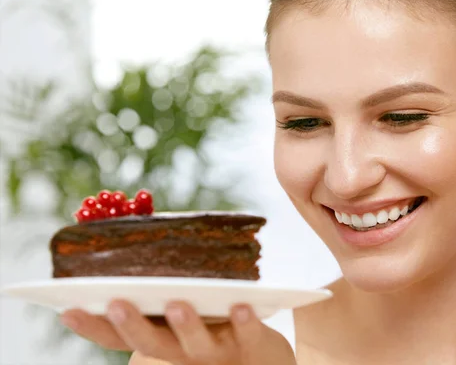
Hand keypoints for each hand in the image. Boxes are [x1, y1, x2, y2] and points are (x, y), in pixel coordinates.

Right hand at [60, 300, 295, 364]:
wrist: (261, 357)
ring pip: (195, 344)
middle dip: (132, 324)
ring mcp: (215, 350)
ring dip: (184, 325)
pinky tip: (241, 306)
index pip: (118, 338)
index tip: (66, 309)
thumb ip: (161, 280)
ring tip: (176, 304)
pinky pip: (246, 335)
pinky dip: (243, 322)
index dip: (92, 327)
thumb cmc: (212, 323)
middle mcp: (181, 350)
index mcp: (160, 337)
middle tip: (117, 304)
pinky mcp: (249, 344)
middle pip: (152, 342)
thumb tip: (135, 230)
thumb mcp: (182, 304)